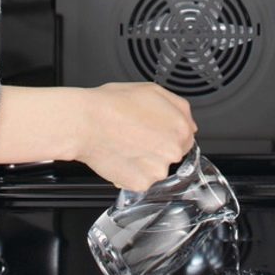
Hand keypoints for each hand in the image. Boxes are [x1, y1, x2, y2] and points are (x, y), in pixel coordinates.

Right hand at [0, 82, 196, 191]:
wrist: (85, 122)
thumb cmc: (111, 104)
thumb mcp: (152, 90)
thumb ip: (178, 107)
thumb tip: (189, 122)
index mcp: (180, 127)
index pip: (185, 136)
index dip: (166, 132)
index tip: (152, 130)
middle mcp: (173, 151)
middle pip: (171, 154)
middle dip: (156, 147)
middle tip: (134, 136)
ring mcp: (158, 170)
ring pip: (155, 169)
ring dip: (144, 162)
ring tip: (124, 145)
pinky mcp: (141, 184)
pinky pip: (140, 181)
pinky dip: (131, 174)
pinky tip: (120, 157)